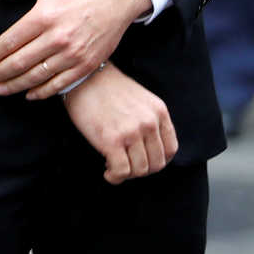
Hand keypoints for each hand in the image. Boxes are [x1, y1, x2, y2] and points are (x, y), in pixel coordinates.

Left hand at [0, 0, 149, 97]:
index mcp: (44, 16)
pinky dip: (43, 91)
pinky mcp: (88, 64)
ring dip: (16, 85)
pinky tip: (30, 94)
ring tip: (2, 89)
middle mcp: (58, 37)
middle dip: (0, 73)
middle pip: (20, 62)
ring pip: (37, 76)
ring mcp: (74, 53)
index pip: (10, 41)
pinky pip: (61, 83)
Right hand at [62, 63, 177, 183]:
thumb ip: (150, 120)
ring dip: (127, 174)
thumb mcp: (140, 99)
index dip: (156, 161)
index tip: (142, 160)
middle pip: (156, 163)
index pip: (170, 150)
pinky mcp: (112, 140)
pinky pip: (121, 171)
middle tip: (125, 165)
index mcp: (159, 112)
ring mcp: (132, 132)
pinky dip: (115, 177)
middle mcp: (150, 123)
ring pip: (140, 170)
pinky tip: (107, 172)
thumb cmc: (106, 88)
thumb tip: (147, 148)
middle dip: (140, 169)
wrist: (83, 77)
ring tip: (114, 167)